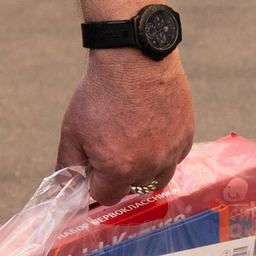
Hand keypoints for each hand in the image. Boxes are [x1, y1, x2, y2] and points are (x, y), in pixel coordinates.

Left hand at [58, 50, 194, 204]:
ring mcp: (171, 152)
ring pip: (159, 176)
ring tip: (136, 142)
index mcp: (118, 168)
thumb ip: (69, 164)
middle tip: (115, 147)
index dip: (97, 183)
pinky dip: (164, 150)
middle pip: (134, 187)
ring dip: (146, 168)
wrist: (136, 60)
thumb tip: (69, 184)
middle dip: (121, 174)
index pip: (107, 196)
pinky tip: (152, 129)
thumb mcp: (72, 130)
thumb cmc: (102, 92)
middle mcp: (149, 165)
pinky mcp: (186, 136)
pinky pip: (174, 156)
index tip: (96, 167)